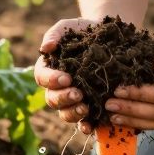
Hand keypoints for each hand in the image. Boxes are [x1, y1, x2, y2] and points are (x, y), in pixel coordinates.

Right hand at [34, 17, 99, 134]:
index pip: (42, 78)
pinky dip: (85, 126)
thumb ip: (55, 33)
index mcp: (50, 69)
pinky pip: (83, 122)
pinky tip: (91, 127)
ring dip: (72, 113)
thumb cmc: (85, 31)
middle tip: (77, 93)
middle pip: (52, 99)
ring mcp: (74, 99)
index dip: (50, 80)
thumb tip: (46, 47)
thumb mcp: (70, 27)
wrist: (111, 38)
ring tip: (85, 108)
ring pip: (65, 113)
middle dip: (63, 98)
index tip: (65, 78)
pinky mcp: (90, 107)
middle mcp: (59, 88)